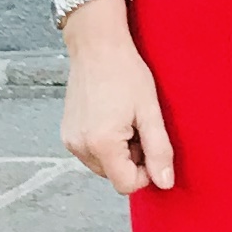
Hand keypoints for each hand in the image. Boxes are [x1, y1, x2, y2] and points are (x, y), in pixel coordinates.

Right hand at [60, 0, 174, 193]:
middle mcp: (80, 147)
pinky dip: (106, 143)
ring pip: (104, 165)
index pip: (126, 184)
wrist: (97, 47)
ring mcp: (69, 140)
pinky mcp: (66, 133)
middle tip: (140, 126)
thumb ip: (159, 150)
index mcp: (101, 144)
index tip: (153, 146)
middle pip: (114, 175)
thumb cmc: (126, 74)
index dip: (146, 172)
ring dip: (120, 151)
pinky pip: (92, 151)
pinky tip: (113, 117)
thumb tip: (165, 182)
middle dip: (133, 159)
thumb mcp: (150, 111)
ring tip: (126, 119)